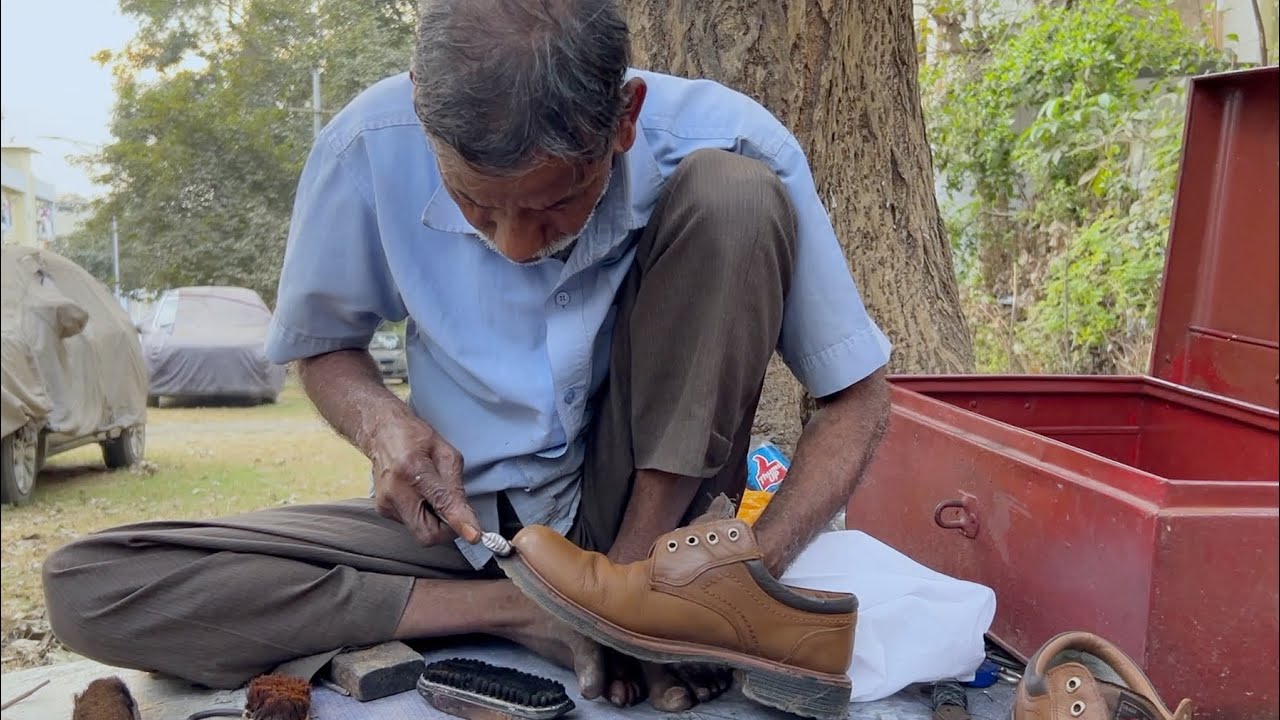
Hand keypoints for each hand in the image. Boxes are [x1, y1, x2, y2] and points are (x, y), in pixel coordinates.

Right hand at [370, 412, 481, 545]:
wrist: (382, 433)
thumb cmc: (415, 439)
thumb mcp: (447, 455)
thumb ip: (457, 487)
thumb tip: (468, 517)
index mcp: (413, 469)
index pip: (441, 503)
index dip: (459, 522)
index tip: (473, 536)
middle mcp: (395, 491)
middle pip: (427, 533)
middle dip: (447, 529)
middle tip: (453, 511)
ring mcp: (385, 503)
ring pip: (419, 532)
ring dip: (434, 521)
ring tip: (432, 495)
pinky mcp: (382, 510)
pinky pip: (411, 525)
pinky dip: (422, 516)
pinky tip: (420, 496)